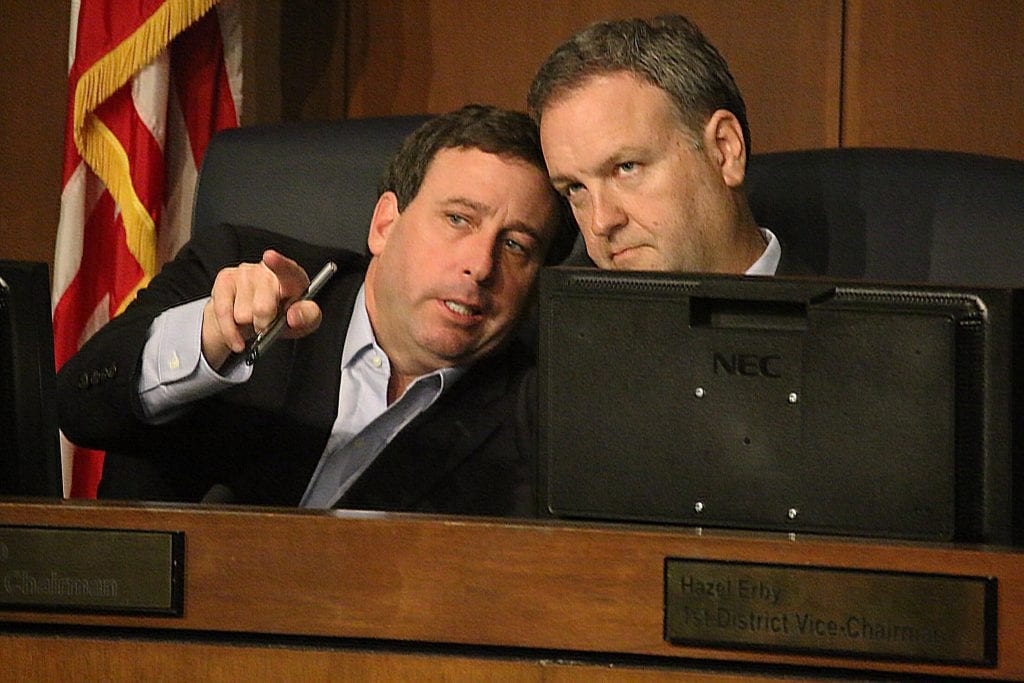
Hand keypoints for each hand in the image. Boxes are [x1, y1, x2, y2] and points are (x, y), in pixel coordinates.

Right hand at [201, 249, 322, 368]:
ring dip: (248, 325)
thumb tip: (293, 316)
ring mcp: (245, 272)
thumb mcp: (305, 321)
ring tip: (253, 320)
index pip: (288, 269)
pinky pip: (223, 313)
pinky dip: (230, 332)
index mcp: (293, 277)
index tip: (269, 257)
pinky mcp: (225, 279)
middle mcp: (268, 271)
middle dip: (264, 324)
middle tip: (268, 324)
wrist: (256, 322)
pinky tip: (238, 334)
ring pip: (242, 315)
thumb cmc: (285, 317)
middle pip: (262, 307)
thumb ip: (307, 317)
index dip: (278, 263)